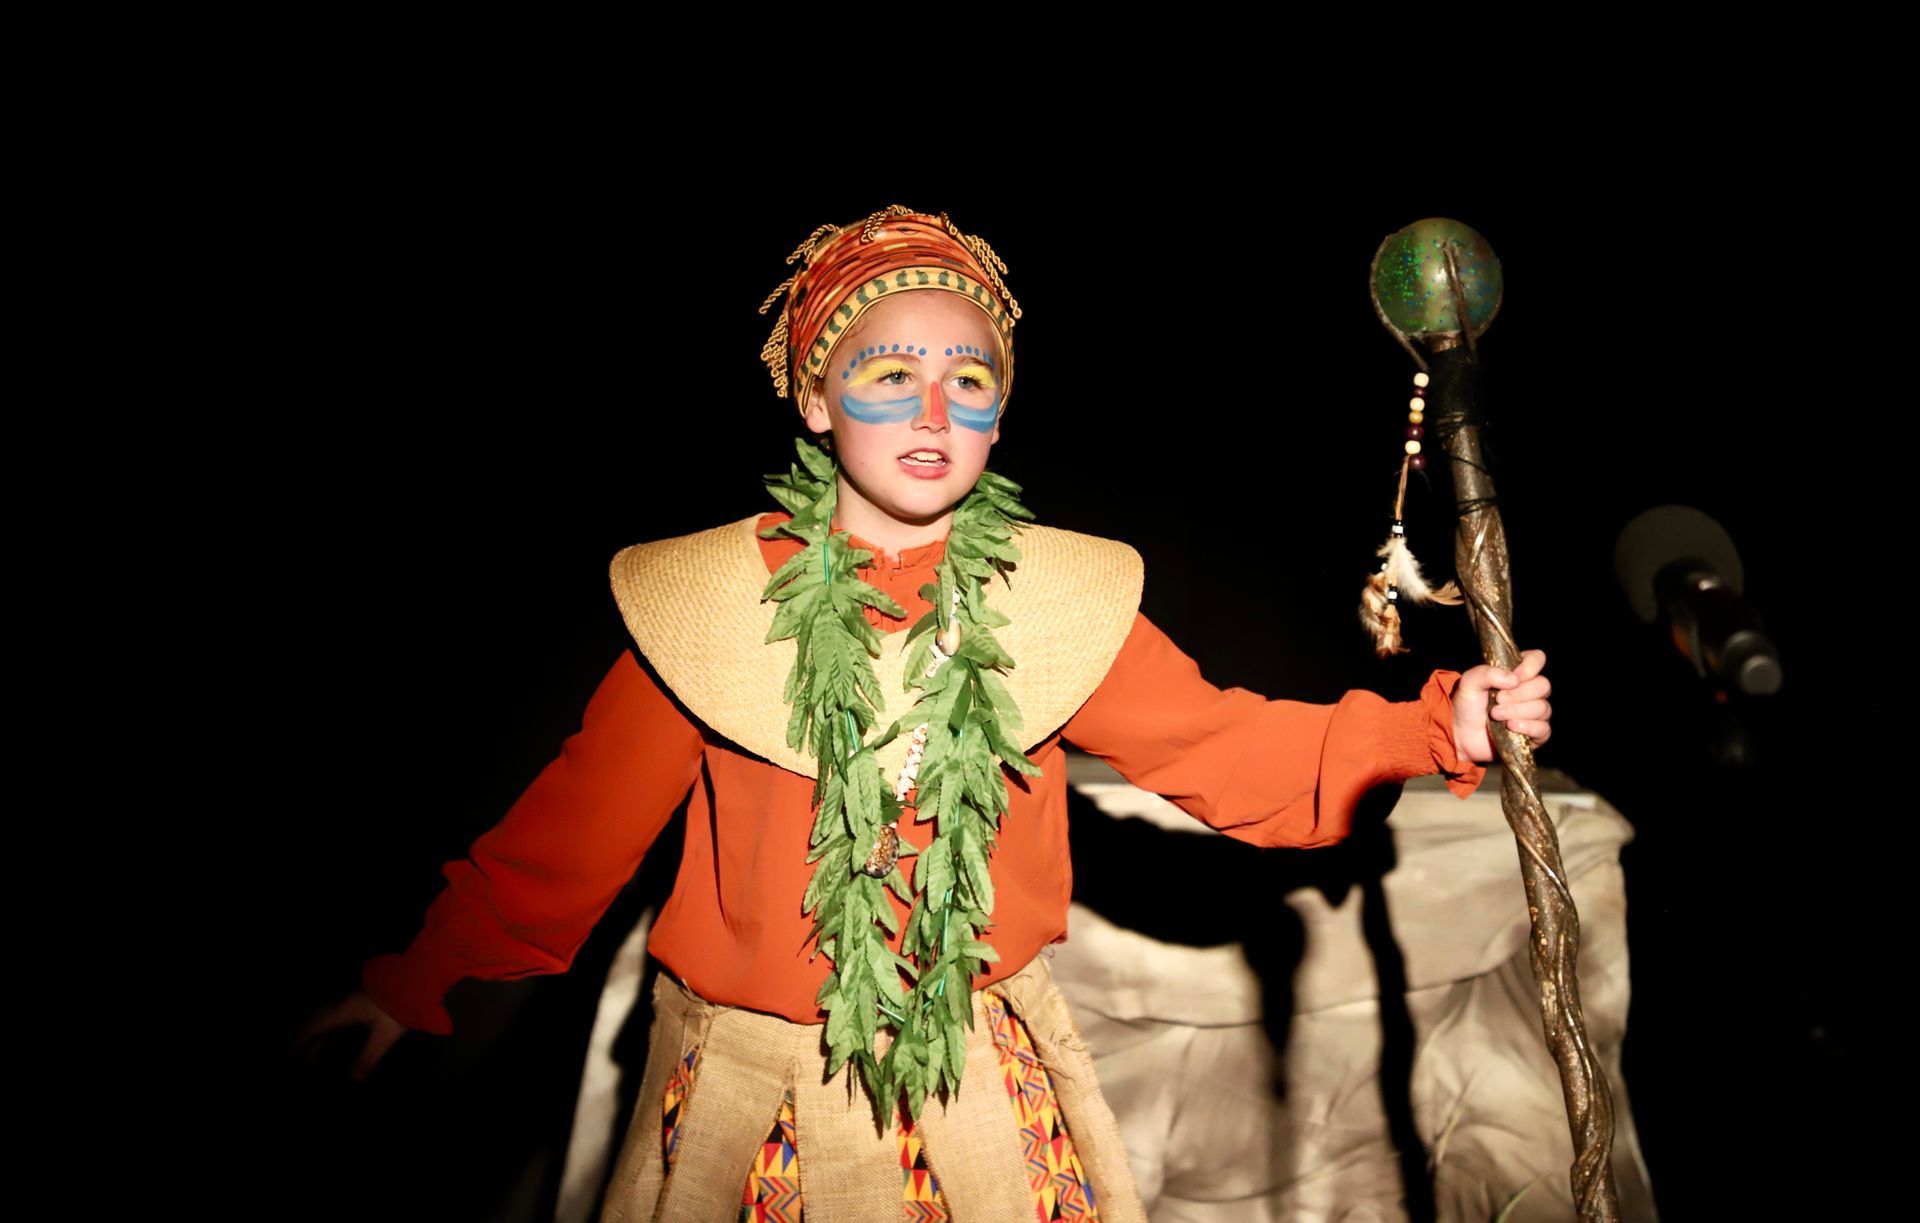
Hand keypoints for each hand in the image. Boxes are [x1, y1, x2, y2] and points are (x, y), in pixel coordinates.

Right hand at [294, 989, 408, 1081]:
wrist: (417, 979)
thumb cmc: (399, 1005)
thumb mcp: (385, 1034)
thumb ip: (369, 1057)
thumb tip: (355, 1079)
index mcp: (341, 1011)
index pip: (312, 1029)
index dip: (298, 1045)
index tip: (288, 1059)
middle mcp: (342, 1006)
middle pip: (314, 1024)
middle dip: (303, 1043)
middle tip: (296, 1062)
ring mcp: (351, 1003)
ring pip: (326, 1022)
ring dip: (316, 1040)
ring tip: (310, 1060)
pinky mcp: (362, 1004)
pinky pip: (338, 1021)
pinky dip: (330, 1034)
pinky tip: (332, 1043)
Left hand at [1451, 649, 1551, 763]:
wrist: (1461, 733)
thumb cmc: (1467, 704)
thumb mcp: (1469, 682)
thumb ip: (1487, 673)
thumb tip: (1514, 680)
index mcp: (1517, 673)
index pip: (1537, 659)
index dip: (1529, 666)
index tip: (1514, 677)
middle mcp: (1530, 691)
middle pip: (1543, 685)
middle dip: (1518, 694)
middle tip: (1497, 699)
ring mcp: (1534, 713)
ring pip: (1542, 708)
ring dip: (1516, 711)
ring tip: (1495, 714)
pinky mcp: (1535, 733)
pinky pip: (1543, 729)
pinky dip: (1527, 727)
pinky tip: (1510, 726)